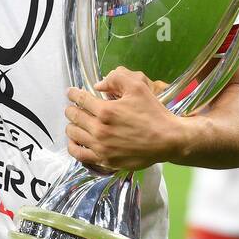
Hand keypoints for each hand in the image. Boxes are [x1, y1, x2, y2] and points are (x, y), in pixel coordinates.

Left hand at [64, 67, 180, 172]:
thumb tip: (98, 85)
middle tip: (74, 107)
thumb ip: (117, 78)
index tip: (71, 93)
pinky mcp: (105, 161)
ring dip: (72, 126)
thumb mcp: (138, 87)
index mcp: (106, 111)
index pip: (79, 99)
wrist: (168, 140)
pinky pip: (79, 154)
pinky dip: (73, 146)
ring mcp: (101, 147)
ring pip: (73, 135)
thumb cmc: (153, 113)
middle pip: (74, 117)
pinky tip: (76, 141)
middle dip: (71, 109)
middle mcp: (100, 130)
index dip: (73, 94)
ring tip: (75, 123)